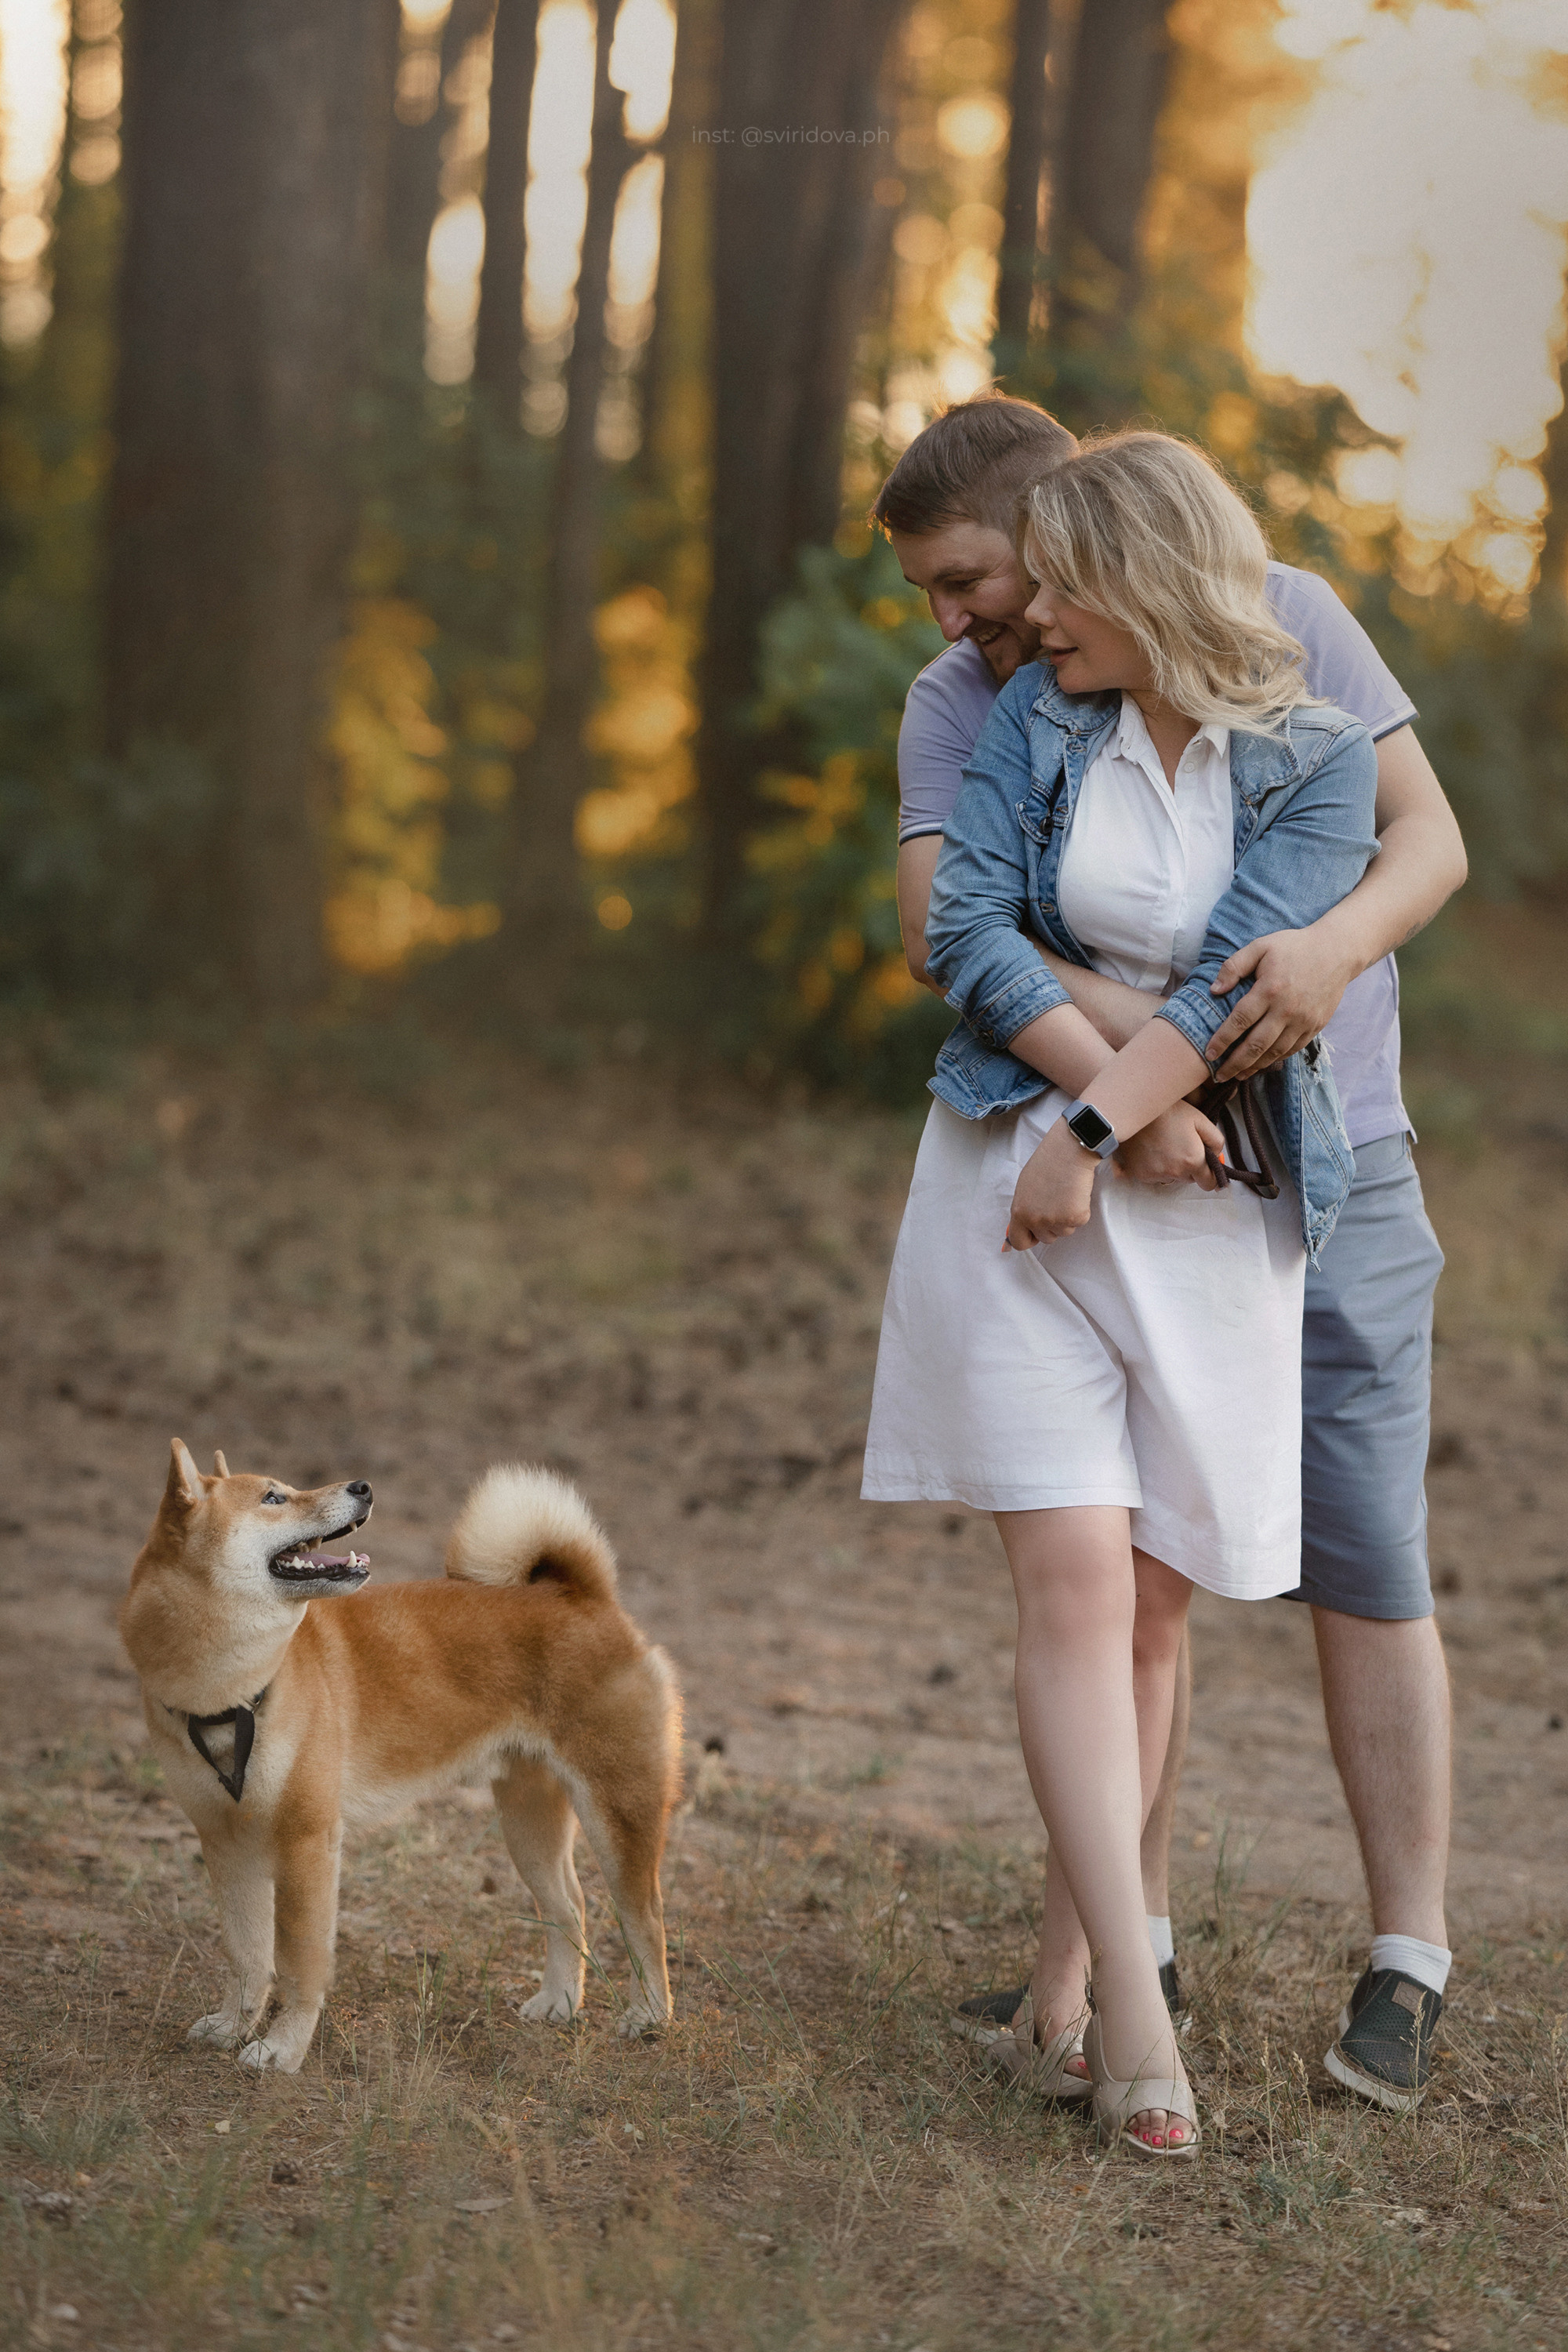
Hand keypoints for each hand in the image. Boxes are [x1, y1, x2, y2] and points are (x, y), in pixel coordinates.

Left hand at [1006, 1120, 1098, 1250]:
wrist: (1068, 1150)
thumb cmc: (1046, 1163)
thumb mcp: (1025, 1188)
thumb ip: (1023, 1211)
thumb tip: (1016, 1235)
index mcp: (1019, 1212)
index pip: (1019, 1242)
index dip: (1029, 1238)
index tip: (1036, 1233)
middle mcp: (1036, 1220)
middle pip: (1046, 1239)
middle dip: (1052, 1226)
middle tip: (1055, 1202)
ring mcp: (1056, 1220)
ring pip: (1064, 1232)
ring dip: (1066, 1218)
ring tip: (1065, 1194)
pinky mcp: (1076, 1217)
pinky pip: (1079, 1223)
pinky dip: (1080, 1210)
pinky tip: (1076, 1193)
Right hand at [1116, 1103, 1225, 1188]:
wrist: (1136, 1109)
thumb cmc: (1169, 1111)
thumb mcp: (1200, 1120)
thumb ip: (1216, 1141)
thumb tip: (1216, 1156)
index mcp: (1192, 1160)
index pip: (1208, 1183)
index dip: (1210, 1175)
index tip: (1207, 1167)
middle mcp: (1175, 1172)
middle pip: (1189, 1179)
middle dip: (1190, 1168)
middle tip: (1182, 1147)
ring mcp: (1156, 1175)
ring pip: (1172, 1178)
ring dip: (1173, 1168)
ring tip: (1165, 1146)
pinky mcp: (1140, 1174)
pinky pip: (1155, 1177)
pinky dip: (1156, 1167)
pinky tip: (1153, 1150)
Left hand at [1205, 928, 1357, 1077]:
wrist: (1337, 951)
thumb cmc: (1294, 947)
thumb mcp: (1261, 946)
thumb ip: (1234, 966)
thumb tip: (1214, 990)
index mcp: (1270, 989)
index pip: (1240, 1021)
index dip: (1222, 1040)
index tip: (1209, 1053)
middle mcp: (1287, 1009)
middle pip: (1256, 1045)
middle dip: (1235, 1064)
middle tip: (1219, 1075)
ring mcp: (1303, 1020)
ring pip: (1275, 1052)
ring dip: (1254, 1067)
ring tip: (1237, 1075)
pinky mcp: (1315, 1026)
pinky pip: (1292, 1049)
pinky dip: (1275, 1060)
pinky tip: (1261, 1064)